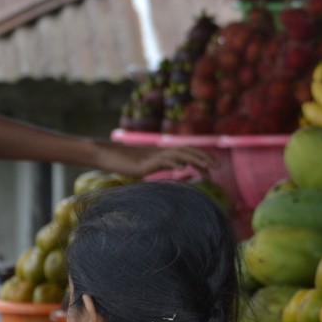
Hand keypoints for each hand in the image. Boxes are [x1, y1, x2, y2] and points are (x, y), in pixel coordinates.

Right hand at [93, 142, 218, 178]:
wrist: (103, 155)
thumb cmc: (123, 162)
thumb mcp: (147, 167)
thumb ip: (163, 167)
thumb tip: (180, 171)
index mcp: (163, 153)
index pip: (187, 152)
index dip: (202, 158)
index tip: (214, 168)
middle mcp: (160, 152)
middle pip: (187, 151)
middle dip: (204, 158)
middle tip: (218, 167)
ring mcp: (151, 157)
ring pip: (178, 154)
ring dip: (194, 159)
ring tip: (207, 167)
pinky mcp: (142, 164)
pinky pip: (160, 162)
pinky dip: (172, 163)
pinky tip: (182, 168)